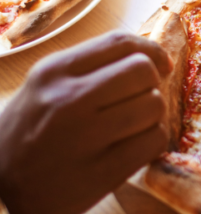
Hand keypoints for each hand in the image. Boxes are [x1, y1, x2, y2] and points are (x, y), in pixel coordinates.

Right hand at [0, 31, 172, 213]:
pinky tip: (132, 149)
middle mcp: (68, 98)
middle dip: (150, 85)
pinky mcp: (101, 171)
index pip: (120, 42)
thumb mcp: (43, 89)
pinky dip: (151, 142)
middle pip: (143, 72)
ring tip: (130, 129)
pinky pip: (155, 140)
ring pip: (154, 105)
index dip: (152, 51)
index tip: (161, 64)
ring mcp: (85, 136)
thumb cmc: (27, 136)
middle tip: (137, 103)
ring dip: (152, 117)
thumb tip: (150, 57)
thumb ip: (89, 69)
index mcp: (53, 72)